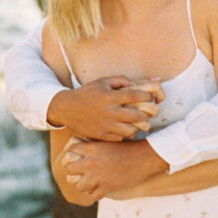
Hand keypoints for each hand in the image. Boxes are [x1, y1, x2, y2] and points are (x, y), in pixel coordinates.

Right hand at [49, 77, 163, 142]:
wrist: (67, 109)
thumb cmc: (87, 93)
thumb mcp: (102, 82)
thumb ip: (121, 80)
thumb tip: (135, 83)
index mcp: (110, 97)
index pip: (135, 96)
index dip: (147, 97)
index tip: (150, 97)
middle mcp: (109, 112)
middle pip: (137, 116)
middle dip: (147, 114)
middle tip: (147, 112)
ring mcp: (106, 125)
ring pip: (131, 130)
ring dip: (137, 126)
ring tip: (135, 122)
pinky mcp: (102, 135)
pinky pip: (121, 137)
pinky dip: (125, 133)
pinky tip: (123, 127)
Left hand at [61, 137, 168, 201]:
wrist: (144, 157)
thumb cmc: (127, 148)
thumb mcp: (107, 141)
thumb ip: (92, 144)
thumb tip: (76, 142)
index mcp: (91, 148)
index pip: (69, 153)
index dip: (71, 157)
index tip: (75, 160)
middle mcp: (91, 162)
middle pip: (69, 169)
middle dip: (74, 172)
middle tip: (81, 173)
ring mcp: (98, 176)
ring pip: (78, 185)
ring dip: (83, 185)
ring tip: (89, 183)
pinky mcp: (107, 187)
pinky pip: (92, 196)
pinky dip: (94, 194)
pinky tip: (99, 190)